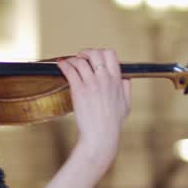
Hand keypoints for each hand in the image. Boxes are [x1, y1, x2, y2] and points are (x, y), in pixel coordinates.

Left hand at [55, 48, 131, 165]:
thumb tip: (125, 78)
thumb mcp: (126, 105)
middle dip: (86, 53)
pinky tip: (60, 65)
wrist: (101, 135)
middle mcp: (104, 79)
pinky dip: (64, 65)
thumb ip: (126, 89)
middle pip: (95, 53)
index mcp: (116, 80)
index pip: (111, 54)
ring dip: (73, 59)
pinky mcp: (79, 90)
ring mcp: (91, 84)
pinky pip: (70, 70)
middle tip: (80, 58)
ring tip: (69, 63)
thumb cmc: (112, 123)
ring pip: (80, 61)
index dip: (101, 52)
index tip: (94, 58)